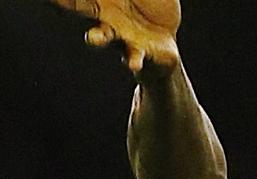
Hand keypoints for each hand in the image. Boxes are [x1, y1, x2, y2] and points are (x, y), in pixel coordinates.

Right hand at [50, 0, 180, 71]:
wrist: (163, 43)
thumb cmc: (149, 6)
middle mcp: (103, 15)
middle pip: (79, 6)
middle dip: (67, 2)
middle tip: (58, 1)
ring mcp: (118, 35)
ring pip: (101, 35)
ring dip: (96, 37)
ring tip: (94, 38)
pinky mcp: (136, 52)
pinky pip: (132, 56)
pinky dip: (132, 59)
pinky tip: (133, 61)